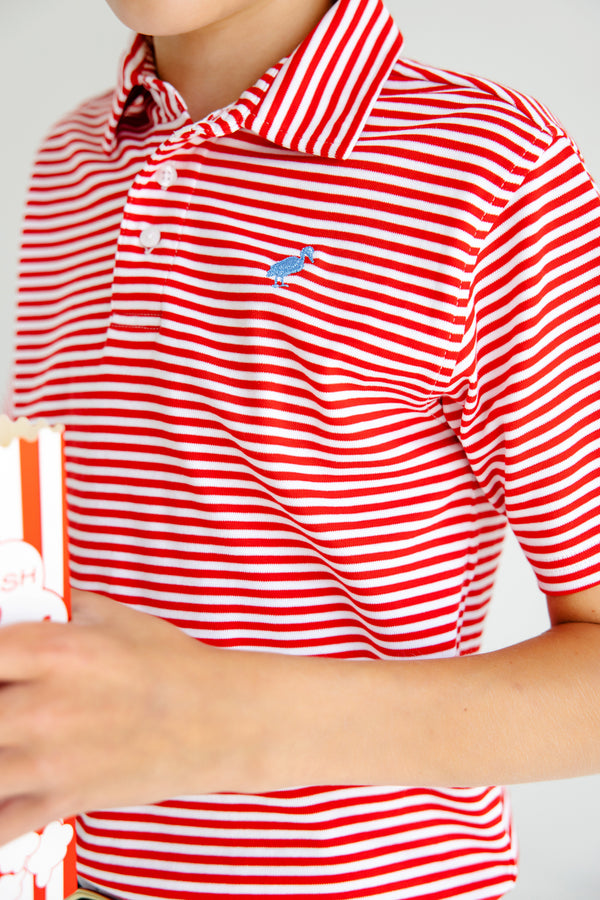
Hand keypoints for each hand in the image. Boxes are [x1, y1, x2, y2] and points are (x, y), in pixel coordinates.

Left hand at [0, 590, 252, 844]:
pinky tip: (6, 786)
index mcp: (55, 650)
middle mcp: (45, 706)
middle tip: (2, 706)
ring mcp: (51, 759)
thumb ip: (59, 609)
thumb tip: (19, 600)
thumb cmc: (170, 664)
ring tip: (6, 741)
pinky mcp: (63, 800)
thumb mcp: (113, 617)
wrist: (220, 720)